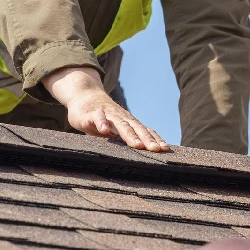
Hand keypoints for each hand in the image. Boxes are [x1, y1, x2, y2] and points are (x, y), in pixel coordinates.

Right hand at [42, 67, 167, 151]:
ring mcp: (107, 115)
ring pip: (120, 124)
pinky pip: (97, 117)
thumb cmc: (104, 118)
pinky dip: (101, 123)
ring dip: (129, 134)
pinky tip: (104, 130)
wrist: (85, 97)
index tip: (165, 149)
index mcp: (130, 123)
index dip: (155, 139)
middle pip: (136, 128)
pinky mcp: (91, 114)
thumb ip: (129, 138)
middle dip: (147, 139)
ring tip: (137, 144)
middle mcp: (121, 118)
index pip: (145, 131)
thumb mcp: (118, 129)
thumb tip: (145, 153)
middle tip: (155, 149)